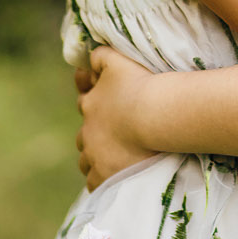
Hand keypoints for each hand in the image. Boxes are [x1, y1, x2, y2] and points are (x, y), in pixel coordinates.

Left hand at [76, 46, 159, 190]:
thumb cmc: (140, 85)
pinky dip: (102, 179)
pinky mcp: (105, 176)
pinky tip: (113, 179)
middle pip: (83, 137)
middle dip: (93, 137)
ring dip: (96, 160)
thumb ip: (100, 56)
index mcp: (90, 105)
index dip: (95, 107)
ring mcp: (94, 156)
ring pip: (86, 161)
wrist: (154, 116)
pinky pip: (95, 182)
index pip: (85, 106)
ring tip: (112, 162)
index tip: (107, 110)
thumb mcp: (117, 60)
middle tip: (112, 139)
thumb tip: (89, 57)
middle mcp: (87, 132)